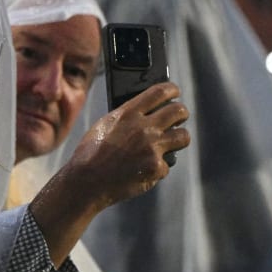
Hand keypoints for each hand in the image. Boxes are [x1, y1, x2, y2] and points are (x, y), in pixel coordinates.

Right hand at [29, 81, 189, 265]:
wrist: (87, 181)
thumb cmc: (91, 152)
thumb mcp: (105, 124)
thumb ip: (126, 115)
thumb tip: (146, 111)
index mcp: (128, 113)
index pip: (160, 92)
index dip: (172, 90)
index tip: (174, 92)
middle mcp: (144, 128)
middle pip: (178, 111)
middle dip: (181, 113)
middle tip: (179, 117)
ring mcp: (152, 148)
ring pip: (183, 137)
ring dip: (179, 138)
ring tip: (171, 142)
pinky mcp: (156, 168)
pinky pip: (167, 164)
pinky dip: (157, 167)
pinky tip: (143, 169)